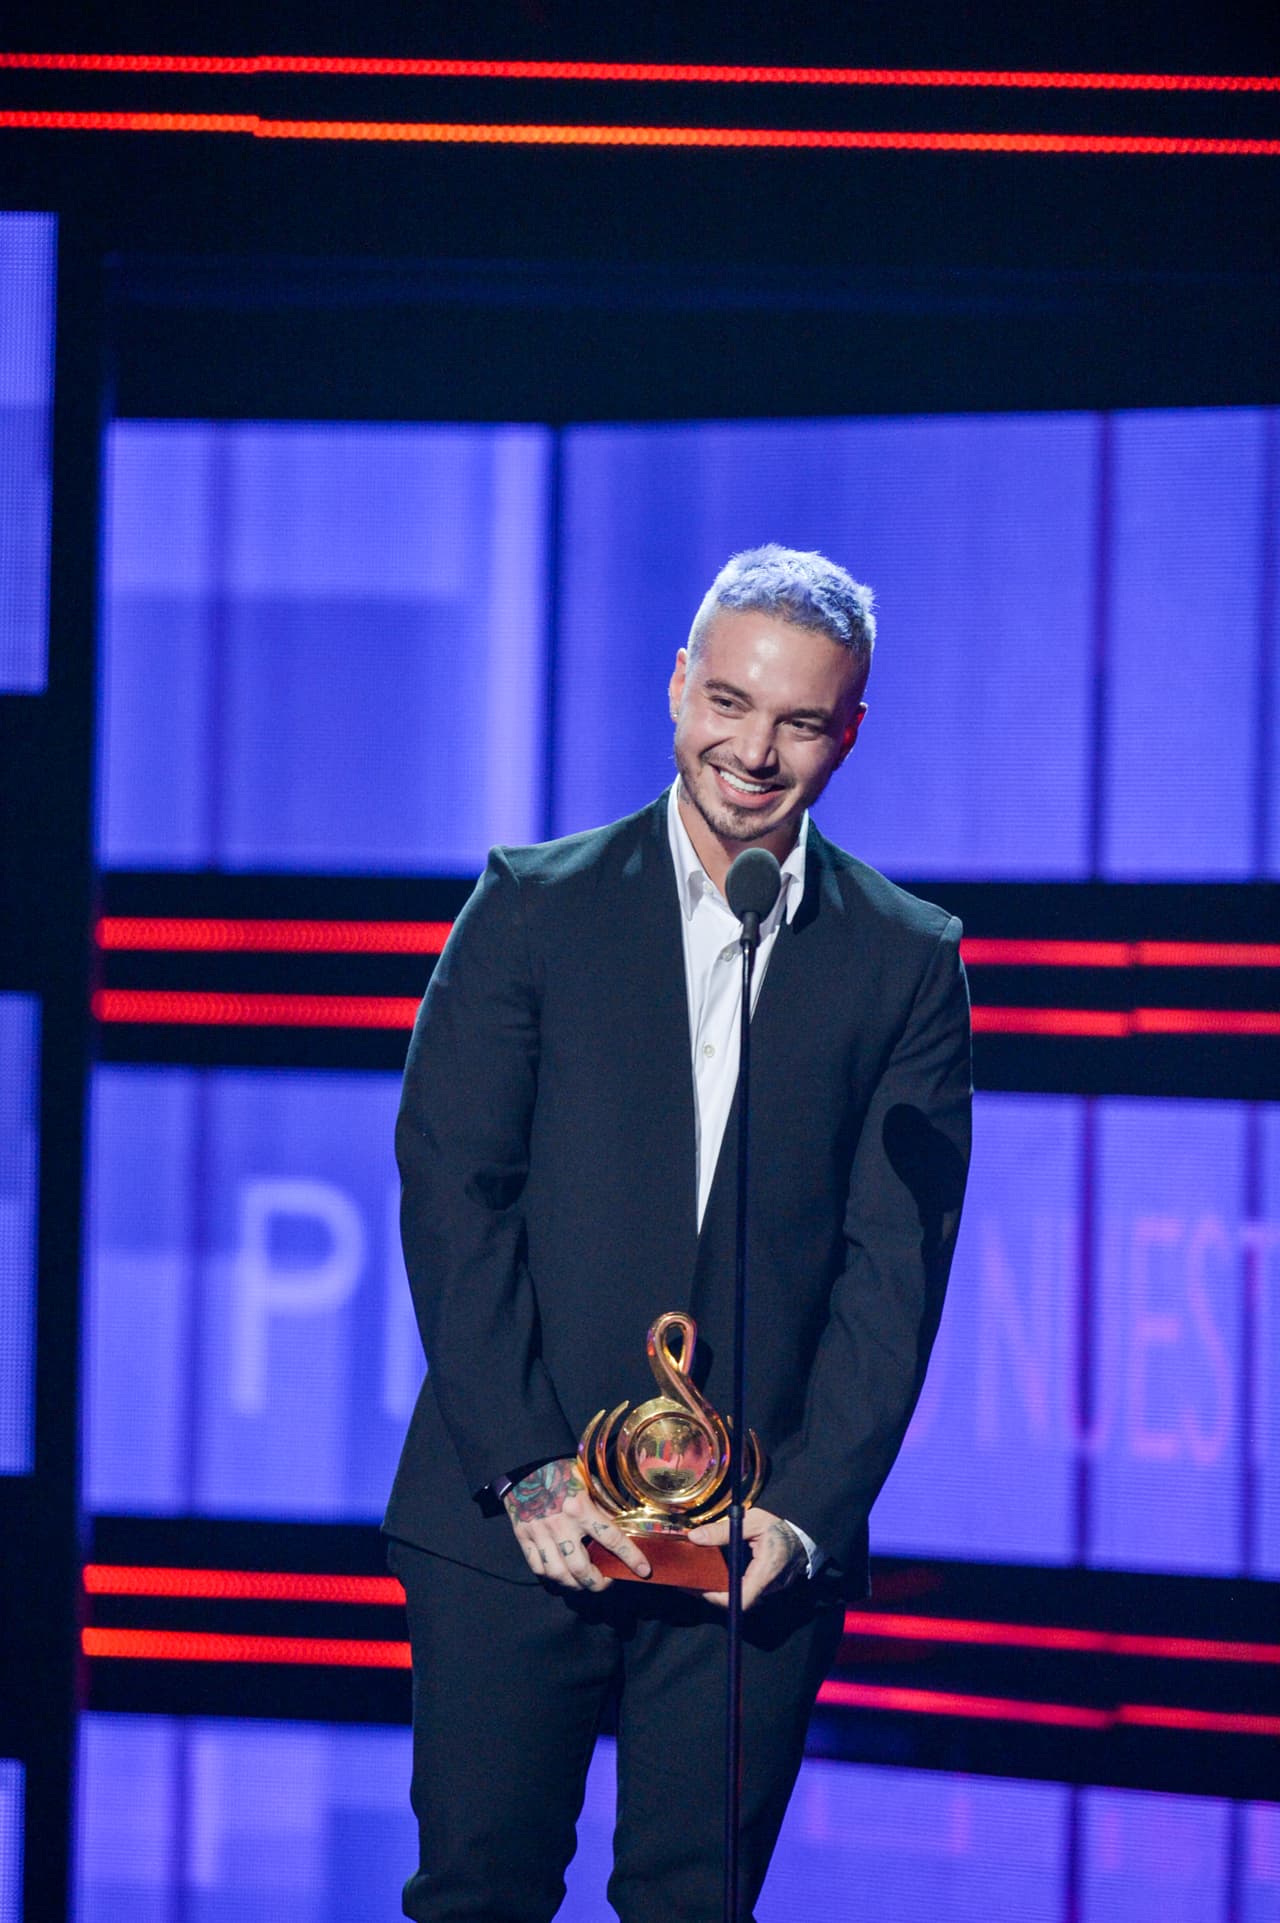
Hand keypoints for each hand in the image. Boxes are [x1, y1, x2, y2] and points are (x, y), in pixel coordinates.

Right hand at [502, 1458, 651, 1590]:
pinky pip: (538, 1568)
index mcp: (580, 1508)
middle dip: (598, 1583)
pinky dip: (552, 1577)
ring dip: (575, 1584)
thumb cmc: (561, 1472)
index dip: (631, 1557)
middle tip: (606, 1581)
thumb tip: (623, 1524)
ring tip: (584, 1582)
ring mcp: (540, 1534)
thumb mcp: (587, 1483)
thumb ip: (602, 1505)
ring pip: (559, 1574)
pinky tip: (562, 1574)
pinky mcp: (524, 1537)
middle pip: (581, 1568)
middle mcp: (560, 1524)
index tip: (644, 1570)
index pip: (612, 1539)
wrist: (525, 1467)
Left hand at [687, 1506, 806, 1609]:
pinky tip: (721, 1572)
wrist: (805, 1528)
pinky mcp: (772, 1584)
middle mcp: (771, 1585)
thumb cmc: (779, 1523)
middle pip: (739, 1600)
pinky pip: (750, 1589)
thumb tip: (694, 1537)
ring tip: (703, 1575)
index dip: (718, 1598)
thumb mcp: (750, 1521)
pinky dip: (734, 1583)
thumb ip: (722, 1531)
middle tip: (694, 1580)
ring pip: (744, 1595)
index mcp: (766, 1571)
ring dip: (723, 1588)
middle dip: (714, 1593)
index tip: (699, 1588)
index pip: (742, 1599)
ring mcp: (773, 1587)